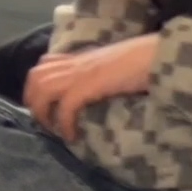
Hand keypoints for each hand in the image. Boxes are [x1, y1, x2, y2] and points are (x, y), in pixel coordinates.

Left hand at [24, 34, 159, 141]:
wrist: (159, 54)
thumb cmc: (144, 60)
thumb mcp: (113, 65)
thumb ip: (99, 73)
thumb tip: (97, 90)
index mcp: (81, 56)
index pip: (45, 63)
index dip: (37, 83)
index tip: (41, 102)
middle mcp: (75, 62)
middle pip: (36, 76)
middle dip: (32, 99)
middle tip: (43, 120)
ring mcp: (79, 72)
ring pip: (42, 89)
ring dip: (42, 112)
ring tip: (53, 129)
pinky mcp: (87, 85)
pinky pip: (64, 107)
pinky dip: (63, 124)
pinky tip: (71, 136)